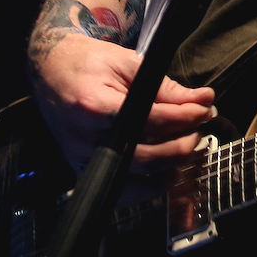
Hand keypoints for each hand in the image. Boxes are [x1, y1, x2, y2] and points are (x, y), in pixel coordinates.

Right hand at [29, 33, 215, 172]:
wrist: (50, 72)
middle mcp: (86, 139)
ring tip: (186, 148)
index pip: (152, 120)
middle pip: (146, 156)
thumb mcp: (128, 63)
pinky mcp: (81, 170)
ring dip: (170, 169)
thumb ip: (165, 87)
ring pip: (135, 183)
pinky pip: (119, 193)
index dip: (185, 116)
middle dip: (182, 144)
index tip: (205, 108)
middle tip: (199, 128)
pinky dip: (146, 188)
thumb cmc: (88, 64)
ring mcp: (81, 159)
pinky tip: (165, 172)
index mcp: (96, 106)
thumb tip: (203, 100)